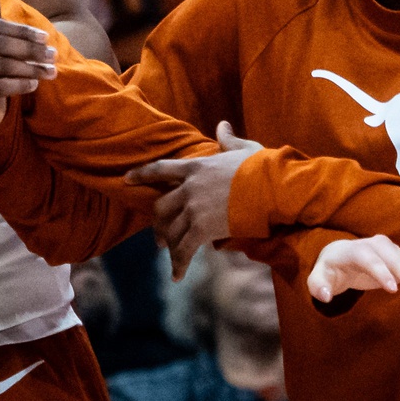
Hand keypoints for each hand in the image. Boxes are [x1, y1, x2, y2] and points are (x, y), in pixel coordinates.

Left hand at [125, 122, 261, 280]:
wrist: (273, 187)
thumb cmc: (263, 167)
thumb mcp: (243, 149)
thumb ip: (228, 140)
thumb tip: (222, 125)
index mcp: (195, 166)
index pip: (160, 169)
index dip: (141, 174)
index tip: (126, 179)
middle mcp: (188, 187)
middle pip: (160, 207)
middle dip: (157, 223)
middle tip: (159, 236)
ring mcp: (193, 208)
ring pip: (170, 230)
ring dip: (169, 244)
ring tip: (170, 254)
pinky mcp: (201, 228)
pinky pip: (183, 249)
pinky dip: (179, 264)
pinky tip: (177, 275)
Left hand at [307, 235, 399, 303]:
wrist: (341, 257)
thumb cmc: (329, 270)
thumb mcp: (318, 278)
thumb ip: (317, 285)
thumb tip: (324, 295)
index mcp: (352, 250)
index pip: (367, 256)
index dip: (380, 270)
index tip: (392, 288)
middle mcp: (373, 246)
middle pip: (393, 257)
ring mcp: (389, 252)